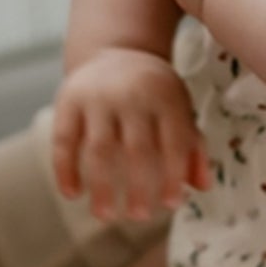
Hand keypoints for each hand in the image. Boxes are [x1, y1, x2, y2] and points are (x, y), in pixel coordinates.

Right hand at [51, 48, 209, 220]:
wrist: (117, 50)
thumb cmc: (155, 91)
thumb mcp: (180, 107)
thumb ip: (192, 145)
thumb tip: (202, 187)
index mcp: (165, 95)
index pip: (173, 142)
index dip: (173, 175)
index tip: (171, 204)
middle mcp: (131, 94)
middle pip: (137, 150)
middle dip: (139, 188)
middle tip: (140, 216)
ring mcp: (97, 97)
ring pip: (99, 150)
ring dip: (102, 187)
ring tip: (106, 216)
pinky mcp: (68, 100)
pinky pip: (63, 141)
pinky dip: (65, 170)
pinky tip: (72, 194)